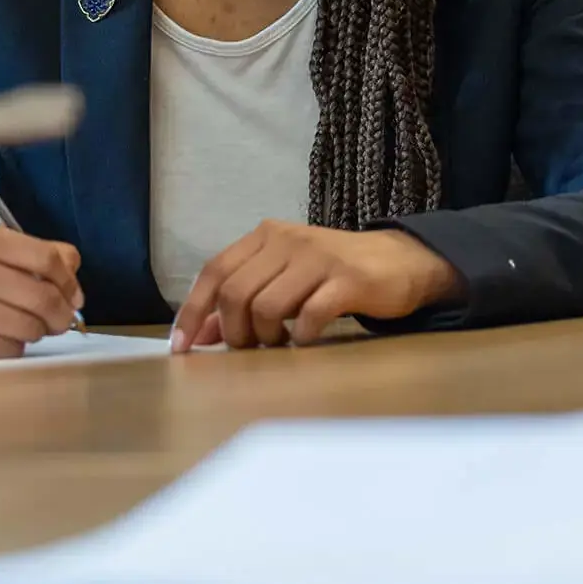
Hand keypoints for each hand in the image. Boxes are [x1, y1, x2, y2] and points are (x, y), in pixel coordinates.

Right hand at [0, 224, 83, 358]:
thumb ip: (33, 252)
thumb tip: (73, 272)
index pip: (46, 259)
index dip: (68, 282)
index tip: (72, 296)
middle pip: (41, 297)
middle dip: (61, 315)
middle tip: (60, 321)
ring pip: (27, 327)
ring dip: (39, 332)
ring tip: (31, 329)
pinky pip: (6, 349)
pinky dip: (16, 347)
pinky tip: (5, 338)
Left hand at [169, 221, 461, 350]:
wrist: (399, 262)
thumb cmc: (332, 274)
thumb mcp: (283, 279)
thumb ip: (242, 300)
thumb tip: (201, 334)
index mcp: (265, 236)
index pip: (214, 270)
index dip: (194, 311)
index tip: (183, 348)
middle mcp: (287, 240)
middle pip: (236, 293)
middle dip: (234, 331)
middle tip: (250, 348)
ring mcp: (318, 257)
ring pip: (266, 306)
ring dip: (266, 337)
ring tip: (280, 343)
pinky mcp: (348, 279)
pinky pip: (309, 315)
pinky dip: (301, 337)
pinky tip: (306, 340)